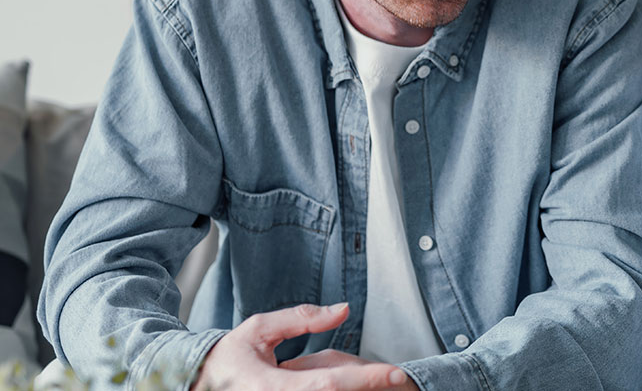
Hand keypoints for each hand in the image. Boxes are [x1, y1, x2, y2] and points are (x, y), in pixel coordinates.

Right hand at [192, 303, 410, 390]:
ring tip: (371, 376)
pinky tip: (338, 379)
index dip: (365, 380)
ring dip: (352, 387)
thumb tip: (343, 309)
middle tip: (393, 375)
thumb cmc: (226, 360)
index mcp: (273, 389)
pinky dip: (337, 389)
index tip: (395, 373)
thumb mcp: (259, 330)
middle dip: (367, 386)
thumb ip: (301, 319)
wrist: (195, 387)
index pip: (329, 385)